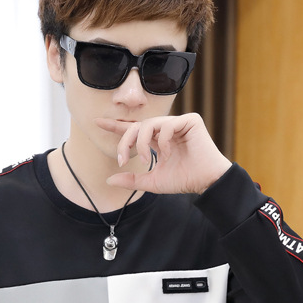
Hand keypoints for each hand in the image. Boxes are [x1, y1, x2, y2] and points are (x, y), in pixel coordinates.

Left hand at [96, 113, 231, 195]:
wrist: (205, 182)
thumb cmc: (183, 180)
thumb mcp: (151, 181)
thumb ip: (131, 180)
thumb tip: (109, 180)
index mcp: (157, 140)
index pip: (134, 130)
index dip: (116, 126)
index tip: (97, 122)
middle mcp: (166, 129)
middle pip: (137, 126)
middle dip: (125, 141)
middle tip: (121, 158)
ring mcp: (178, 123)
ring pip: (149, 124)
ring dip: (142, 143)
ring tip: (146, 160)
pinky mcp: (190, 120)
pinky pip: (166, 125)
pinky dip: (162, 141)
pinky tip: (168, 154)